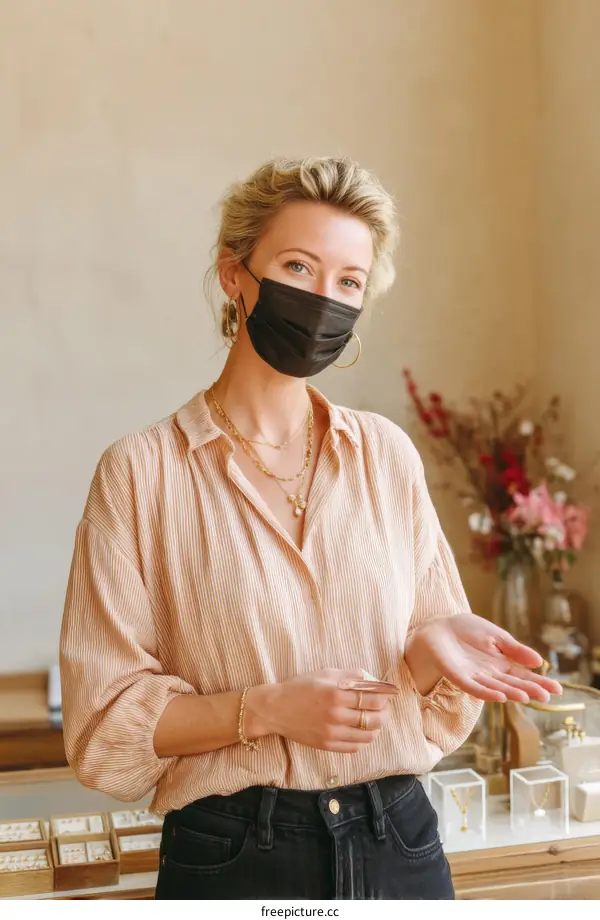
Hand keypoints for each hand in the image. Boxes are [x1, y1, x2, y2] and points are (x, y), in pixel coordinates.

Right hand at [246, 669, 391, 752]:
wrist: (276, 709)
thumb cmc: (300, 687)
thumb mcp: (324, 674)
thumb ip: (350, 675)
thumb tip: (372, 678)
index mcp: (336, 694)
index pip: (374, 698)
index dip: (386, 697)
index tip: (389, 694)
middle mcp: (336, 715)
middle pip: (375, 718)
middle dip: (385, 713)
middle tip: (385, 708)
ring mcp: (332, 733)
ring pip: (368, 735)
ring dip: (377, 728)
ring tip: (375, 720)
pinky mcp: (327, 745)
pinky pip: (355, 747)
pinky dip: (363, 740)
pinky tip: (362, 731)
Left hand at [405, 612, 562, 702]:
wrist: (438, 628)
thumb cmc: (466, 631)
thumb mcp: (495, 636)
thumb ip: (514, 649)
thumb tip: (539, 661)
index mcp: (501, 663)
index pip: (524, 675)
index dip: (540, 682)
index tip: (558, 689)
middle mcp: (490, 674)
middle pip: (513, 684)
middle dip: (530, 690)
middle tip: (547, 696)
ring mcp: (475, 677)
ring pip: (496, 688)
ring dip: (511, 693)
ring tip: (527, 697)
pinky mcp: (458, 676)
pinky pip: (473, 687)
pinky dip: (487, 692)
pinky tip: (500, 696)